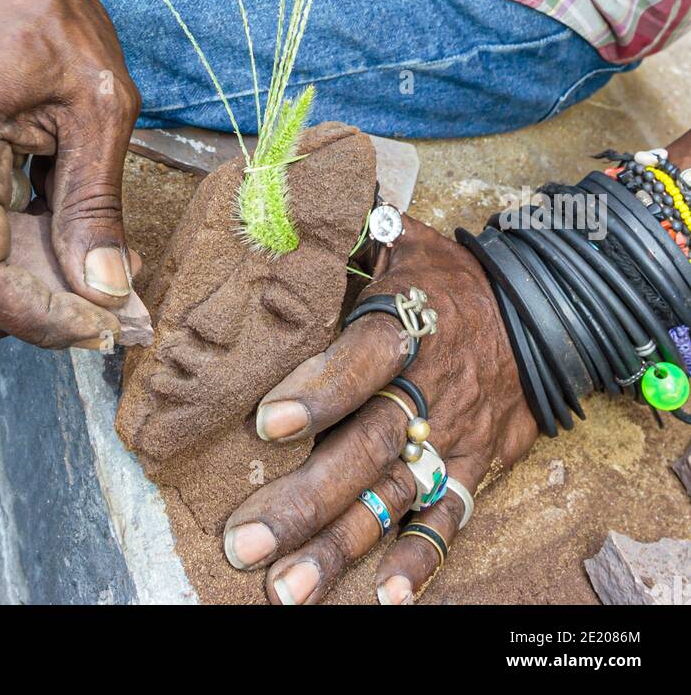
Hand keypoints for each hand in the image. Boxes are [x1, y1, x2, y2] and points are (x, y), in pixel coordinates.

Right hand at [0, 0, 146, 348]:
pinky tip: (94, 247)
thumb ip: (97, 201)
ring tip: (121, 274)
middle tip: (129, 305)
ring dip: (49, 291)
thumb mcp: (100, 105)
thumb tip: (107, 289)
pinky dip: (40, 262)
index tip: (109, 321)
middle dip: (51, 313)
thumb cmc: (52, 21)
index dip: (42, 317)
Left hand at [223, 216, 537, 604]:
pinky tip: (382, 598)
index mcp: (408, 325)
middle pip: (367, 447)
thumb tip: (279, 189)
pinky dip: (418, 563)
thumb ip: (345, 227)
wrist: (541, 312)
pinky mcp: (473, 467)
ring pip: (395, 496)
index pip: (362, 359)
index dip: (321, 390)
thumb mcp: (403, 240)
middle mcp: (429, 388)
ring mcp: (452, 435)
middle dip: (306, 499)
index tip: (270, 421)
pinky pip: (449, 521)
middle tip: (246, 540)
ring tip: (287, 589)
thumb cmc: (447, 277)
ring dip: (341, 547)